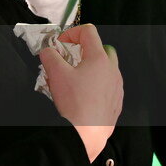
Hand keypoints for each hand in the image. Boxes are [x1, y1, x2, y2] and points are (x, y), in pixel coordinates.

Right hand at [40, 23, 122, 162]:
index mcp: (99, 59)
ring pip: (107, 69)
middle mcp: (112, 71)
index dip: (72, 33)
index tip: (60, 43)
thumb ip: (49, 56)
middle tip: (71, 60)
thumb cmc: (74, 103)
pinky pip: (109, 87)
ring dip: (92, 69)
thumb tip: (48, 52)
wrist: (86, 134)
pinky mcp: (116, 103)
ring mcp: (117, 87)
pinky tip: (84, 97)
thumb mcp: (55, 74)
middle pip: (103, 48)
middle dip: (86, 50)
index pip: (89, 32)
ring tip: (75, 81)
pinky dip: (97, 86)